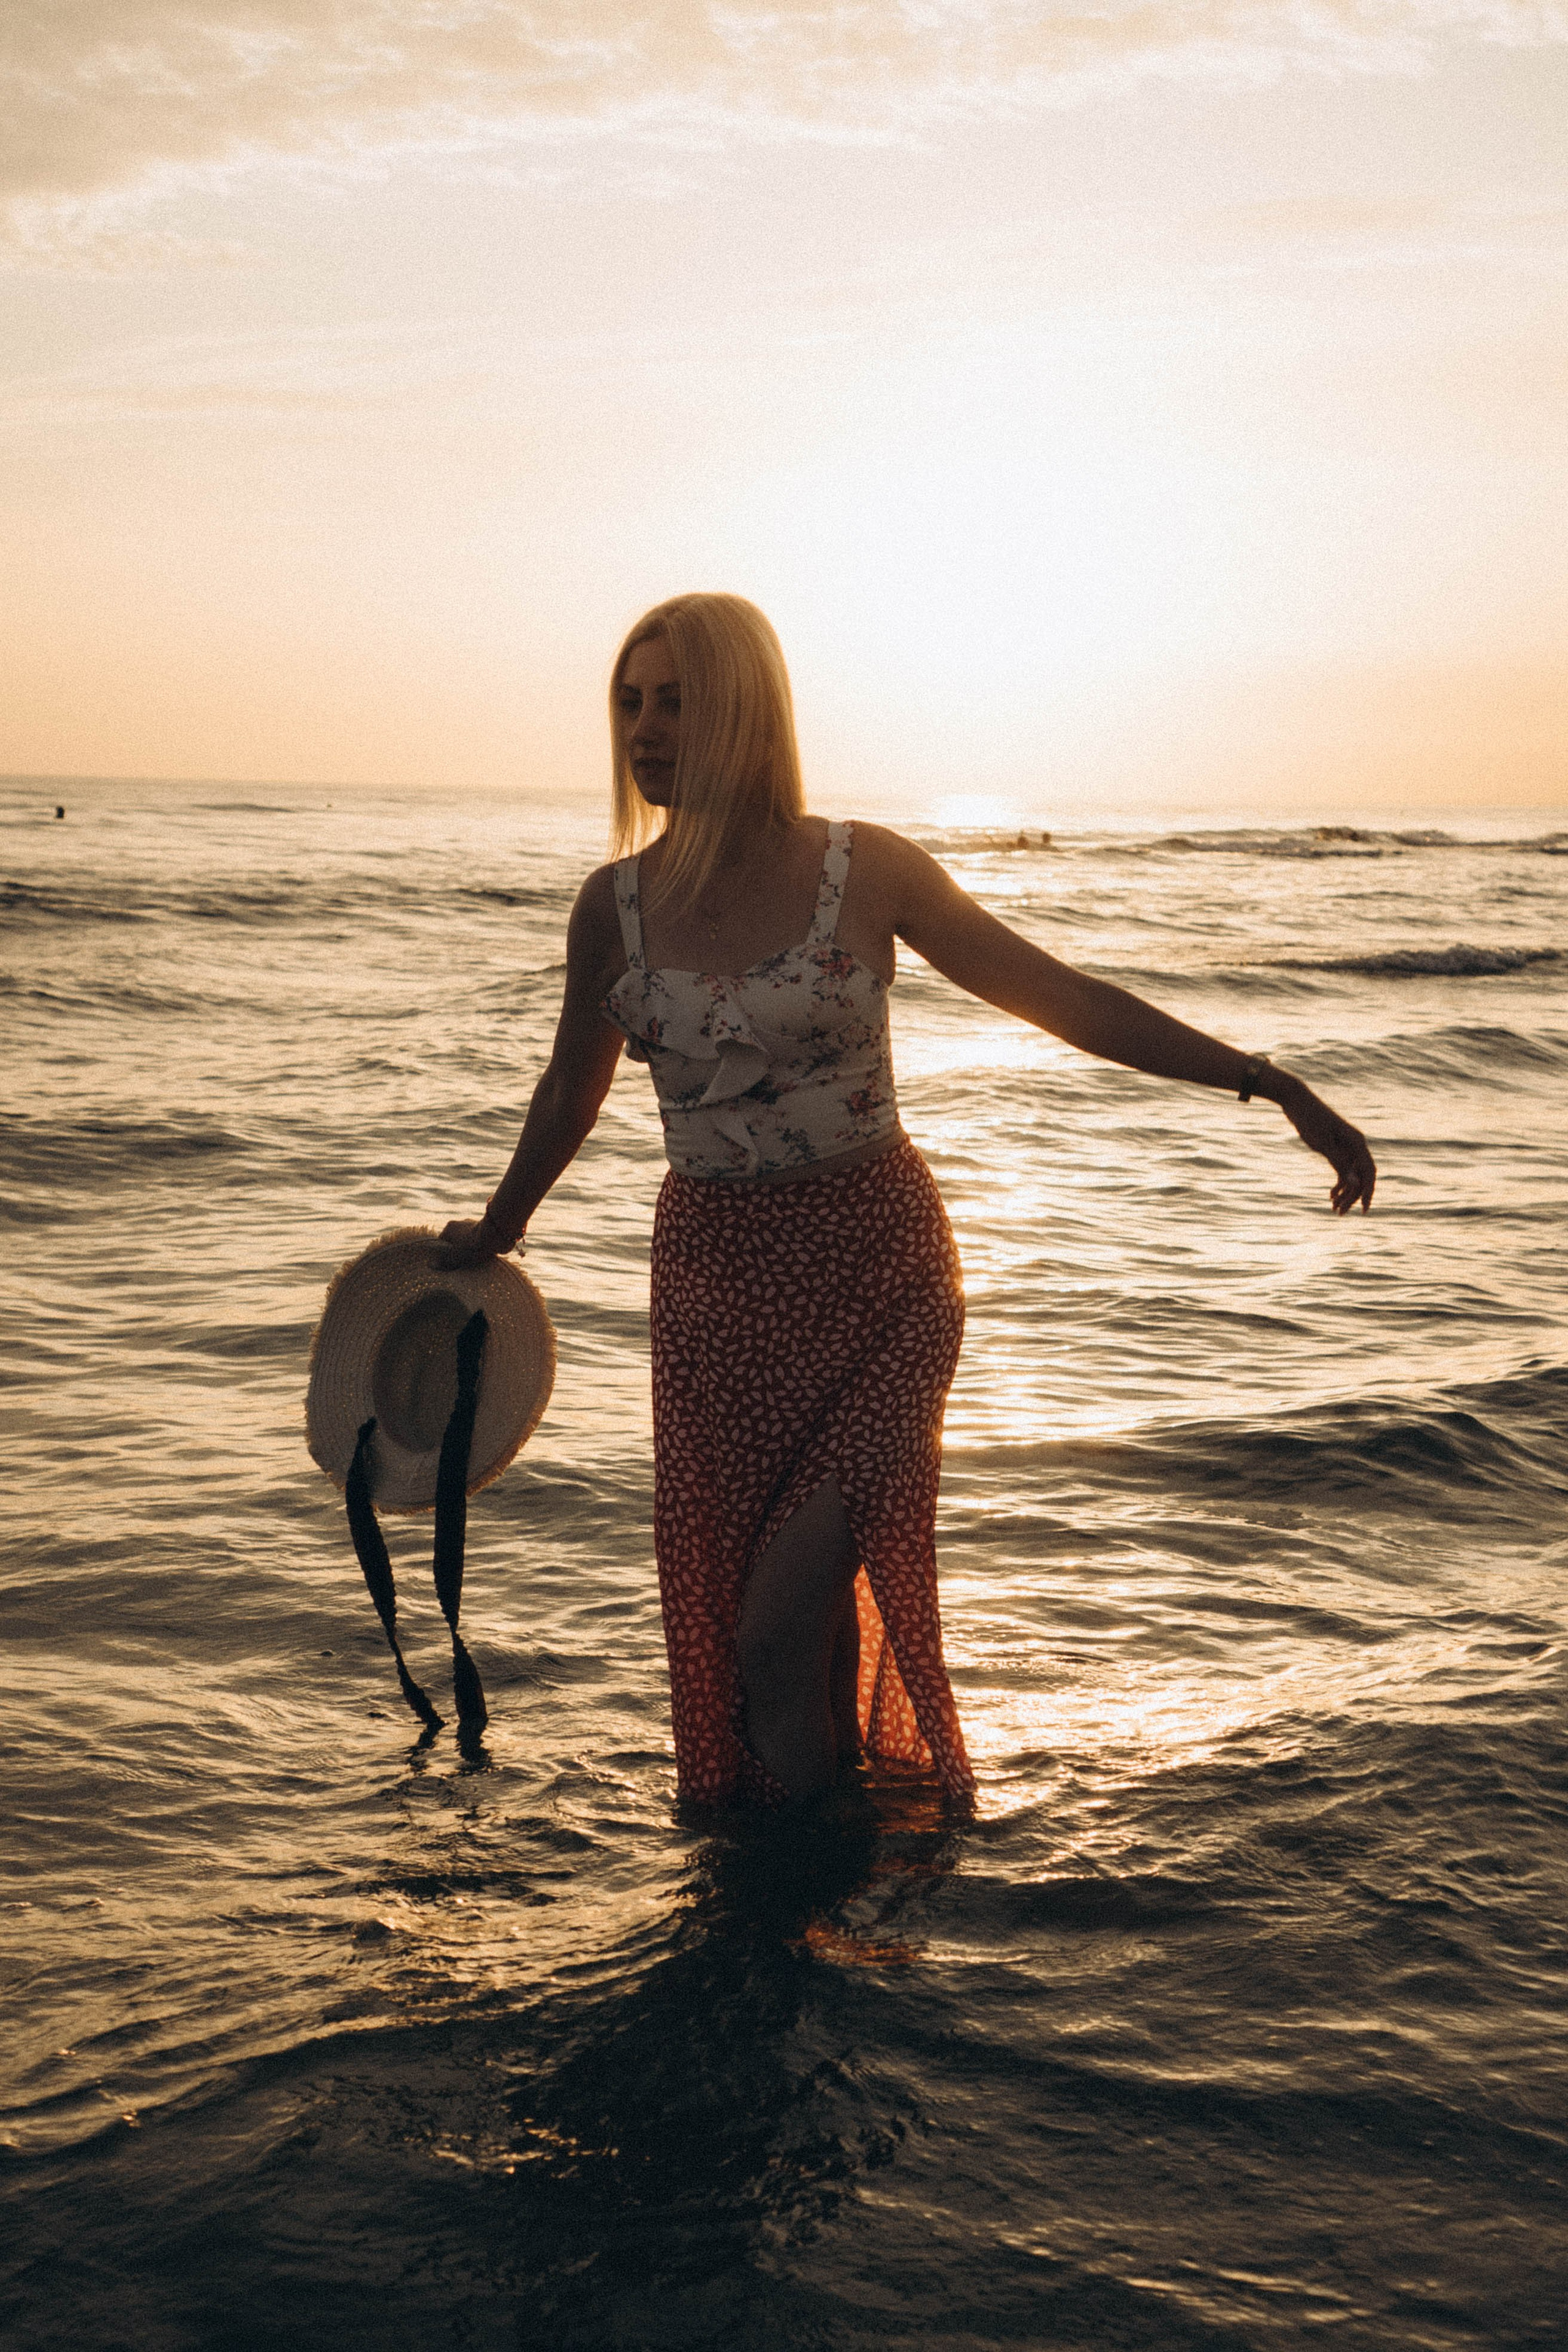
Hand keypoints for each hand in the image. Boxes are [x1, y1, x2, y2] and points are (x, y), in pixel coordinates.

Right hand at [432, 1215, 510, 1269]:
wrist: (495, 1235)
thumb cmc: (472, 1246)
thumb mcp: (456, 1257)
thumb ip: (444, 1261)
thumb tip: (432, 1265)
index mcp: (449, 1228)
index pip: (442, 1242)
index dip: (445, 1254)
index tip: (449, 1262)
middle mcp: (459, 1223)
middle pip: (455, 1240)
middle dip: (458, 1250)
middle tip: (462, 1262)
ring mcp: (472, 1223)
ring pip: (467, 1239)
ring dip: (470, 1247)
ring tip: (474, 1259)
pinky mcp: (485, 1226)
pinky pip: (478, 1237)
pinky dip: (479, 1244)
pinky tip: (483, 1253)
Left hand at [1280, 1084, 1375, 1214]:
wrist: (1296, 1101)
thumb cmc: (1309, 1119)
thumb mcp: (1322, 1143)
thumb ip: (1339, 1163)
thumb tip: (1355, 1184)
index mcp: (1357, 1142)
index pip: (1368, 1173)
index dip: (1367, 1192)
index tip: (1362, 1210)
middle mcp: (1355, 1145)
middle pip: (1360, 1176)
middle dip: (1353, 1197)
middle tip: (1340, 1214)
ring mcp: (1346, 1147)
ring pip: (1351, 1175)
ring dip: (1344, 1193)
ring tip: (1333, 1209)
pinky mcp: (1335, 1148)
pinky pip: (1342, 1170)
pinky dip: (1339, 1183)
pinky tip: (1331, 1195)